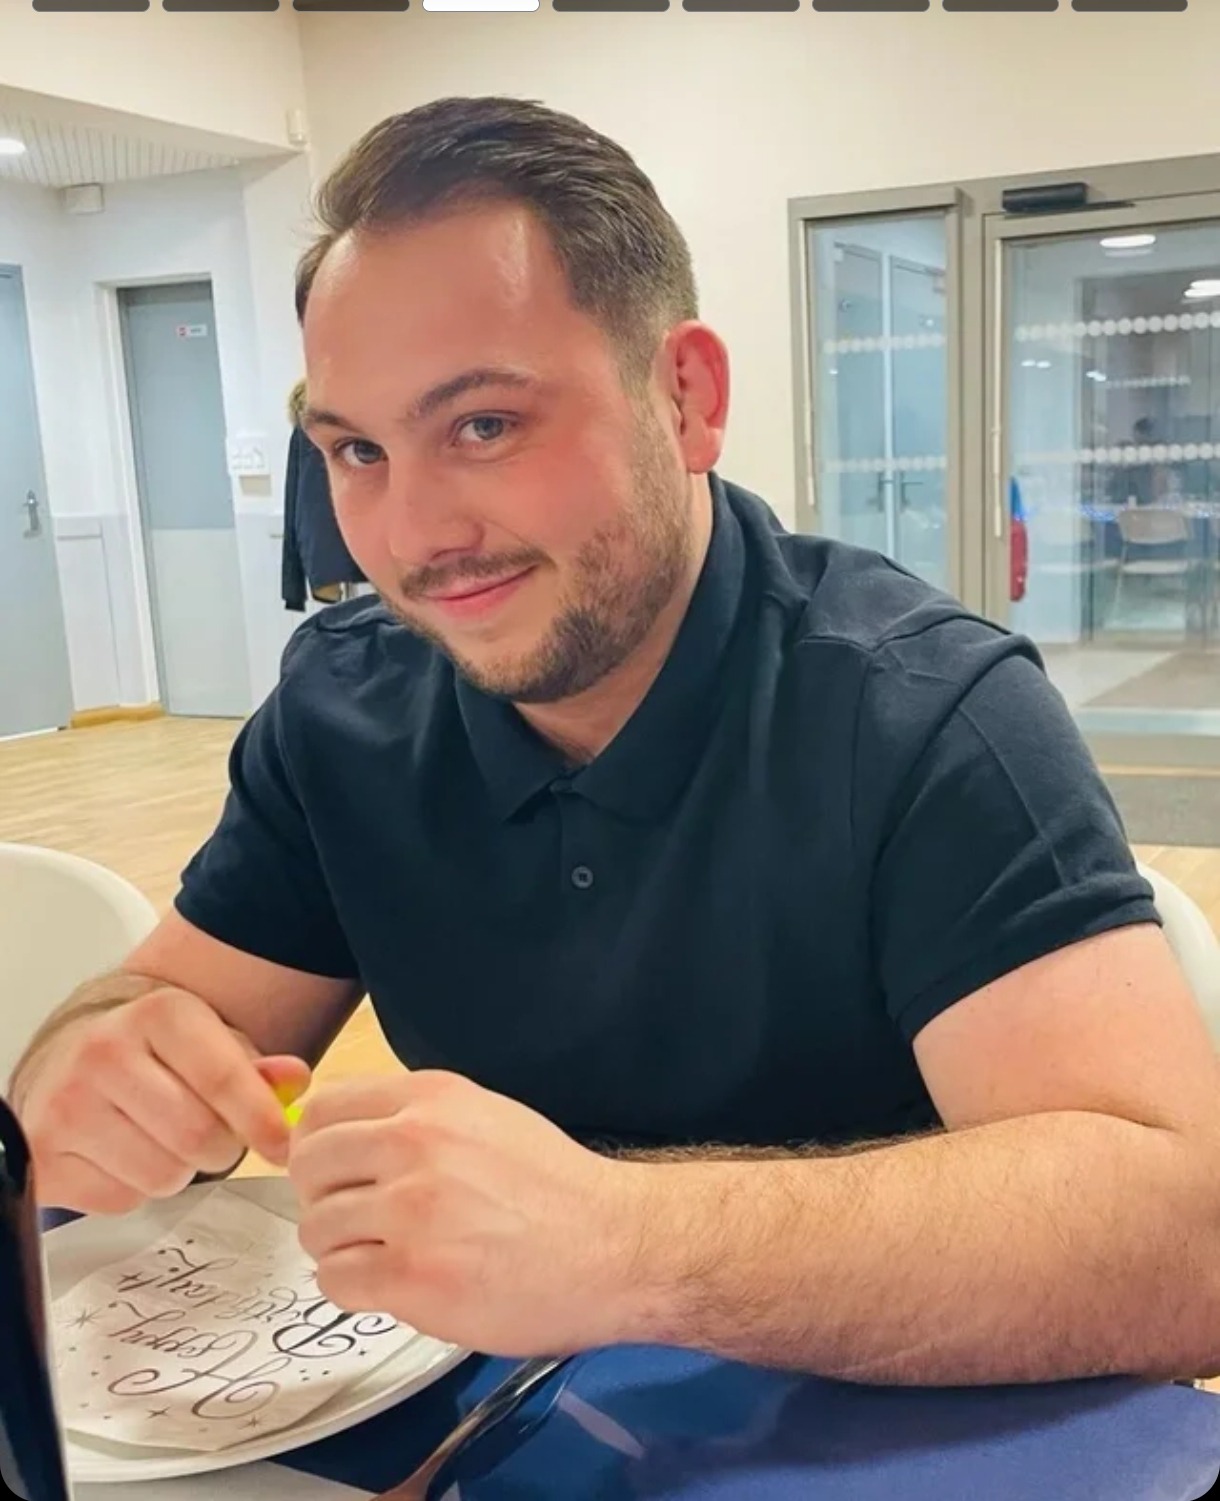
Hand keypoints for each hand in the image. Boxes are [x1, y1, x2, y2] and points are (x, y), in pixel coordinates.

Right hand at [16, 987, 309, 1214]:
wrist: (70, 1059)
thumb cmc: (155, 1054)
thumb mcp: (210, 1042)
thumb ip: (257, 1066)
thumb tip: (294, 1081)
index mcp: (158, 1014)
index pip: (223, 1080)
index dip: (262, 1122)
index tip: (283, 1146)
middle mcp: (105, 1052)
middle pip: (197, 1138)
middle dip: (221, 1149)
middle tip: (215, 1138)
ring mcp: (68, 1105)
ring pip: (162, 1176)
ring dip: (180, 1171)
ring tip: (163, 1139)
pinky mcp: (44, 1155)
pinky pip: (120, 1200)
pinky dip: (135, 1189)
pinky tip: (125, 1154)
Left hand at [289, 1071, 653, 1356]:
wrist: (613, 1246)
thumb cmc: (556, 1189)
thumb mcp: (487, 1118)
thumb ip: (417, 1120)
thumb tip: (344, 1138)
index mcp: (431, 1099)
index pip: (323, 1110)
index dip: (319, 1146)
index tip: (336, 1171)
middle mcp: (415, 1143)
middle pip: (309, 1165)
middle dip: (322, 1197)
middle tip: (355, 1219)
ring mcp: (412, 1211)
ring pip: (317, 1227)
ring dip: (339, 1247)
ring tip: (381, 1255)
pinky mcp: (414, 1276)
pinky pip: (336, 1280)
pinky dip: (353, 1288)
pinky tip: (391, 1284)